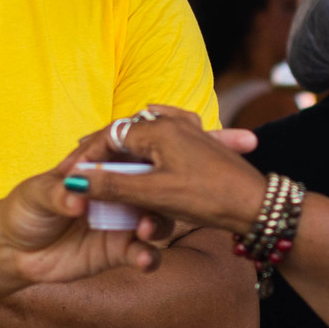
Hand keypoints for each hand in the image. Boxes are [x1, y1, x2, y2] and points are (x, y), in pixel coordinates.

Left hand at [0, 168, 159, 284]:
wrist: (15, 250)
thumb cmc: (26, 209)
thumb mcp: (36, 194)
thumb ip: (57, 194)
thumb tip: (76, 199)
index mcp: (99, 169)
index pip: (126, 156)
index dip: (140, 156)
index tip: (149, 161)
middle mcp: (116, 194)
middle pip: (148, 188)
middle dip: (155, 193)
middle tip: (149, 202)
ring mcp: (120, 223)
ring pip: (153, 220)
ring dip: (156, 224)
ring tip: (146, 230)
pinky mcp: (119, 251)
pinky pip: (142, 253)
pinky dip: (148, 256)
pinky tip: (145, 260)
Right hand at [70, 106, 268, 237]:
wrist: (258, 205)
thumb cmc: (208, 197)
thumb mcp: (154, 194)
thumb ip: (113, 186)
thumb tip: (75, 183)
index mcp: (158, 129)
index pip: (109, 137)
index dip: (87, 156)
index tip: (69, 174)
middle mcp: (174, 122)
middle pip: (126, 131)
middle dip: (102, 146)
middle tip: (79, 161)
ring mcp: (191, 130)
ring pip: (147, 128)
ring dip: (126, 140)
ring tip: (107, 150)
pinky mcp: (203, 143)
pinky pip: (168, 132)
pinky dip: (151, 138)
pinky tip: (150, 141)